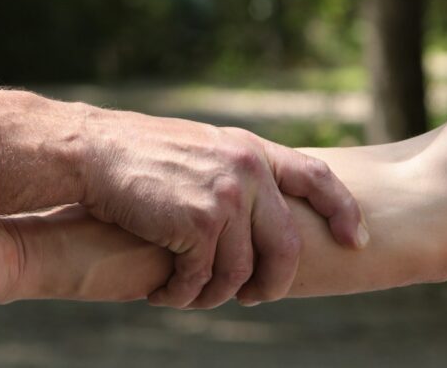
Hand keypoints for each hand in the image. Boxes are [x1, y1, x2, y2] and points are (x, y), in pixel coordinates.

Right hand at [82, 112, 366, 307]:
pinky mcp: (199, 225)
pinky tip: (164, 294)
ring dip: (212, 294)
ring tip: (187, 296)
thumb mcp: (201, 148)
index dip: (343, 210)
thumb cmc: (137, 153)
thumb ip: (236, 172)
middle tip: (254, 299)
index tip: (354, 241)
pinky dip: (182, 294)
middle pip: (284, 246)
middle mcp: (248, 173)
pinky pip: (202, 279)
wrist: (93, 151)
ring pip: (238, 272)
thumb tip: (257, 215)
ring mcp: (226, 199)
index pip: (316, 176)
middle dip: (272, 282)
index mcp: (251, 150)